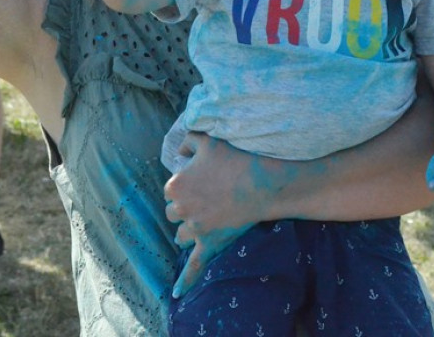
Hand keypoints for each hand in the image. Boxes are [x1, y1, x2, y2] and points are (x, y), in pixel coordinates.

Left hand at [163, 133, 276, 295]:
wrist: (262, 182)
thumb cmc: (235, 158)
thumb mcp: (206, 139)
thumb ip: (188, 140)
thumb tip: (180, 151)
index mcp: (175, 186)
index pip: (170, 190)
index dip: (186, 186)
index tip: (201, 181)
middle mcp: (180, 209)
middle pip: (173, 213)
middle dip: (185, 208)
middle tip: (206, 199)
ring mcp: (195, 229)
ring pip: (180, 234)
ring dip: (187, 230)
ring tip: (203, 222)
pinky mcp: (210, 244)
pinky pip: (194, 266)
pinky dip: (185, 281)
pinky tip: (177, 295)